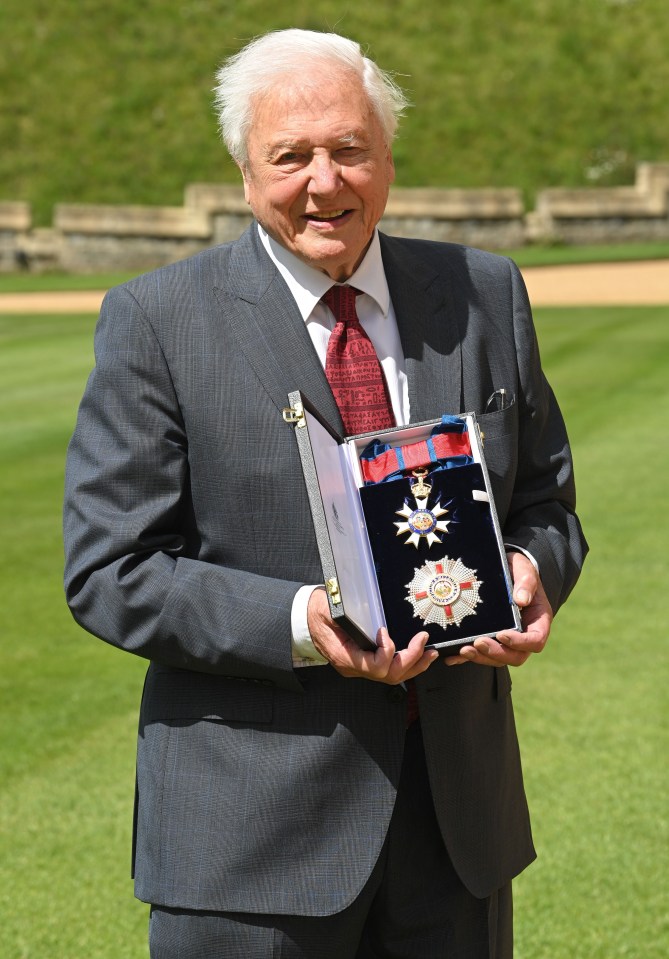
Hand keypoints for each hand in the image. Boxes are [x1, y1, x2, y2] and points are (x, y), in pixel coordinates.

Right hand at [307, 587, 438, 682]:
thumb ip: (348, 614)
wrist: (304, 618)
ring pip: (392, 677)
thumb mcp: (328, 608)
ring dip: (415, 665)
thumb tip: (370, 615)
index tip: (385, 631)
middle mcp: (353, 667)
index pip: (373, 667)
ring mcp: (360, 667)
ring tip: (430, 652)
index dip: (386, 652)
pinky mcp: (365, 661)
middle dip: (410, 659)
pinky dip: (408, 664)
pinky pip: (389, 670)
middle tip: (422, 641)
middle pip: (388, 675)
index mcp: (344, 656)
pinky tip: (420, 654)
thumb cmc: (316, 612)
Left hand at [445, 551, 552, 667]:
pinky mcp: (490, 638)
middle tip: (478, 643)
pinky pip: (480, 653)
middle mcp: (524, 634)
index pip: (535, 641)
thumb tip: (521, 600)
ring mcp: (507, 639)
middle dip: (497, 653)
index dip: (520, 642)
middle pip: (516, 656)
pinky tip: (452, 657)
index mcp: (538, 621)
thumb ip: (527, 583)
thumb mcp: (525, 570)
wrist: (506, 568)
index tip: (502, 634)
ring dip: (481, 657)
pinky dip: (466, 658)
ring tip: (464, 650)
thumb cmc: (519, 570)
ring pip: (498, 658)